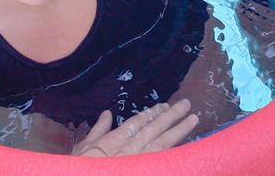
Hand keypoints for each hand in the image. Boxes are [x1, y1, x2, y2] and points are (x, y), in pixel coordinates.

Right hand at [72, 101, 198, 156]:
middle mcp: (131, 148)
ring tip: (192, 120)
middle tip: (186, 104)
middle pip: (155, 129)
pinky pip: (163, 161)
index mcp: (116, 139)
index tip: (165, 105)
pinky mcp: (145, 170)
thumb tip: (107, 113)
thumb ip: (98, 130)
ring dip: (178, 130)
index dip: (153, 113)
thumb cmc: (82, 166)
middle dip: (172, 116)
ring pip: (163, 143)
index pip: (139, 122)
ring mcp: (140, 161)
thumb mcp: (84, 147)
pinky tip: (186, 146)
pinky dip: (174, 153)